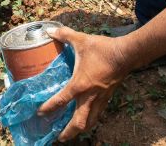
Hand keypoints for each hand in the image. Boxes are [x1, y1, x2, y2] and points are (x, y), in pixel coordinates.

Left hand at [38, 25, 132, 140]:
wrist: (126, 55)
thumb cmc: (102, 49)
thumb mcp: (81, 40)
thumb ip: (64, 35)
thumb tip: (50, 30)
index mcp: (79, 84)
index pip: (61, 100)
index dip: (49, 108)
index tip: (40, 113)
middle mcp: (89, 96)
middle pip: (78, 122)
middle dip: (68, 132)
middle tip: (59, 137)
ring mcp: (100, 98)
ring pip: (90, 121)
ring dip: (80, 128)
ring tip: (72, 133)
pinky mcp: (108, 97)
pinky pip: (98, 113)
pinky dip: (91, 119)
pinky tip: (87, 117)